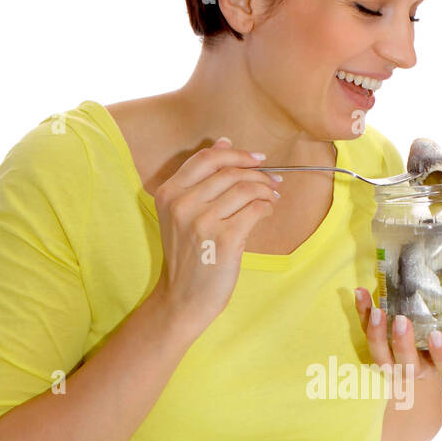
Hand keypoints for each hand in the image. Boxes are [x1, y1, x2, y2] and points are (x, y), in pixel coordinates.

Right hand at [150, 137, 282, 341]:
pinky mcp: (224, 239)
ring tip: (273, 197)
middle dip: (258, 173)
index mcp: (168, 193)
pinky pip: (255, 209)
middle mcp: (182, 204)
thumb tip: (225, 142)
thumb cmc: (189, 257)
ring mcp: (202, 221)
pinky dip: (267, 207)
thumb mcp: (182, 215)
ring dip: (266, 189)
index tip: (257, 158)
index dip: (236, 154)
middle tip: (273, 181)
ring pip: (245, 188)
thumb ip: (200, 180)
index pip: (206, 159)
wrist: (184, 299)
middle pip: (229, 171)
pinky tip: (268, 211)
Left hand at [354, 257, 441, 380]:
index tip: (437, 336)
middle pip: (408, 364)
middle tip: (402, 320)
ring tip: (377, 312)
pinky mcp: (376, 349)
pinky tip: (361, 294)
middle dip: (403, 344)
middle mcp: (418, 367)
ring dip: (377, 335)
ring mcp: (394, 363)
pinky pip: (365, 336)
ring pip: (382, 358)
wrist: (420, 354)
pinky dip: (361, 315)